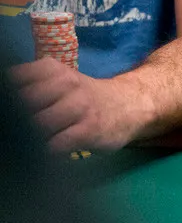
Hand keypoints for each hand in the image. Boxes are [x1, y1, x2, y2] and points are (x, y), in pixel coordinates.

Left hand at [9, 58, 146, 150]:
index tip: (13, 111)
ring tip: (33, 142)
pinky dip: (46, 152)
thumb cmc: (84, 97)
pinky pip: (55, 145)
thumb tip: (5, 102)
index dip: (8, 99)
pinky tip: (47, 152)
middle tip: (20, 130)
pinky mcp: (88, 130)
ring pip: (37, 125)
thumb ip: (30, 86)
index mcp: (52, 70)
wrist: (129, 105)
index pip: (14, 80)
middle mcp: (65, 84)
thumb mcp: (59, 80)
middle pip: (23, 103)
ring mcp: (78, 107)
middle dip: (17, 120)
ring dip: (31, 137)